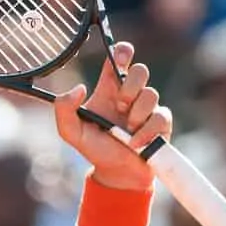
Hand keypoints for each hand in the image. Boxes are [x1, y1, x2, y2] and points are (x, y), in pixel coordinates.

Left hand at [52, 42, 171, 191]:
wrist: (117, 173)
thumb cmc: (94, 148)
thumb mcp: (71, 132)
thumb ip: (64, 109)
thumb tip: (79, 88)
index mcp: (108, 89)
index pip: (118, 59)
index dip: (122, 52)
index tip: (120, 59)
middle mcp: (130, 95)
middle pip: (140, 70)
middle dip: (131, 85)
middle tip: (120, 105)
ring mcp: (147, 107)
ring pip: (151, 93)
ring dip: (137, 113)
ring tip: (126, 131)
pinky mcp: (162, 122)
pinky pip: (161, 116)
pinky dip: (146, 131)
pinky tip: (135, 143)